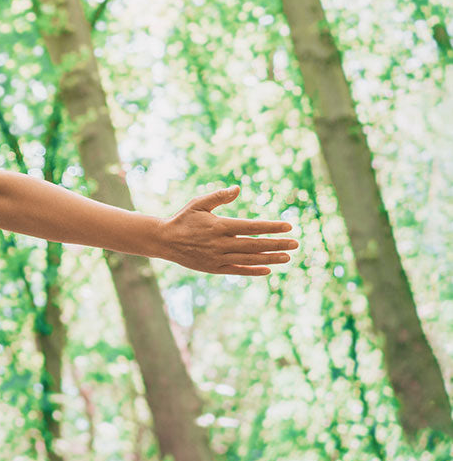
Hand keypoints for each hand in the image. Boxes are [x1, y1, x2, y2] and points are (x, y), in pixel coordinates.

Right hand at [158, 185, 297, 275]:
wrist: (164, 240)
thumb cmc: (183, 219)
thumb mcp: (198, 203)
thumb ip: (219, 196)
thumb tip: (238, 189)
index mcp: (219, 226)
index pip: (252, 227)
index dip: (271, 227)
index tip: (288, 226)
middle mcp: (220, 243)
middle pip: (255, 245)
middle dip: (277, 244)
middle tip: (295, 243)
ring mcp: (217, 257)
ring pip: (249, 259)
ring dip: (270, 258)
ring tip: (287, 257)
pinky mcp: (214, 268)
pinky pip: (237, 270)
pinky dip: (253, 271)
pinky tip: (268, 269)